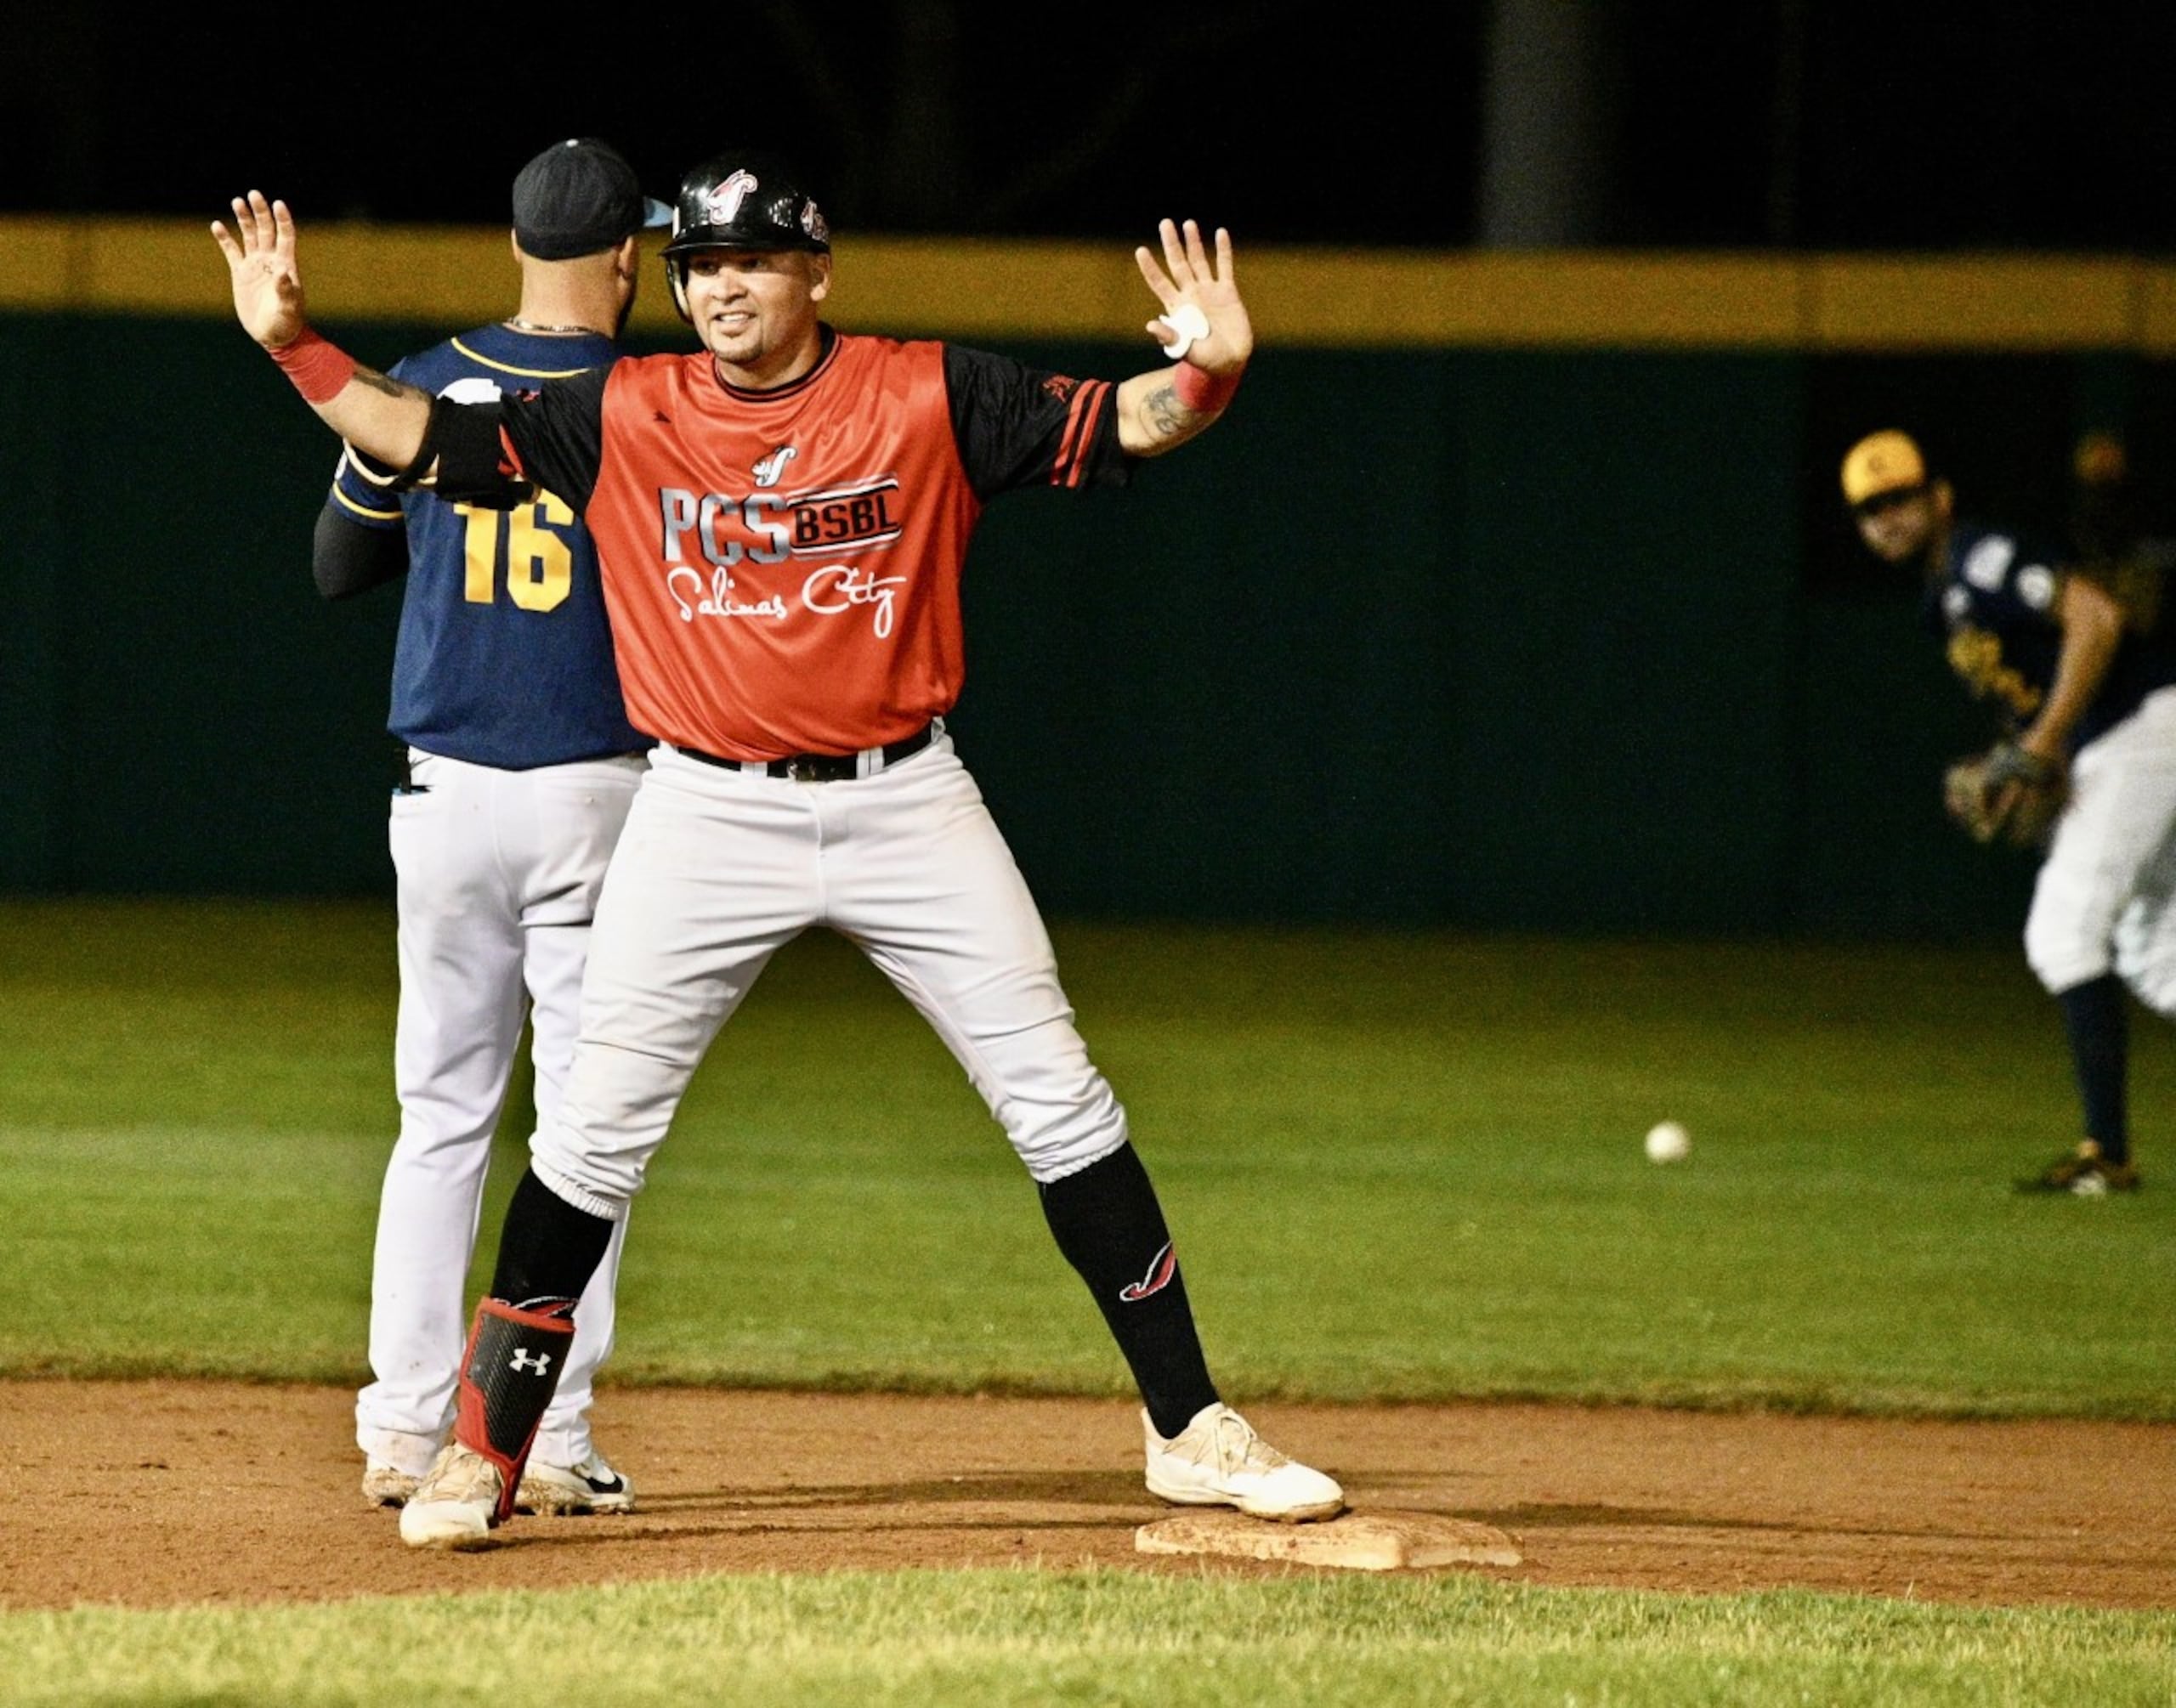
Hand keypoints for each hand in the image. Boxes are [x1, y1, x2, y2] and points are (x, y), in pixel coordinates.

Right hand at [211, 191, 307, 349]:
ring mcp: (255, 265)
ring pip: (249, 235)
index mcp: (286, 265)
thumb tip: (283, 272)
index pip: (286, 236)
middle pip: (266, 230)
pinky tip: (217, 225)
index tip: (278, 203)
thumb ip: (286, 291)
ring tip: (237, 201)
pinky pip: (231, 251)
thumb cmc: (286, 324)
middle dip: (260, 212)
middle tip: (253, 194)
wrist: (273, 336)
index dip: (282, 219)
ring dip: (244, 218)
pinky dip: (224, 238)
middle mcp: (271, 260)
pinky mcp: (241, 273)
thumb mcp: (288, 309)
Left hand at [1136, 219, 1251, 373]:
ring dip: (1194, 242)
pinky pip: (1225, 267)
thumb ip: (1170, 337)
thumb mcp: (1186, 350)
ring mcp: (1209, 291)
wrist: (1230, 363)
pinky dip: (1223, 250)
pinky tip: (1220, 233)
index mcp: (1177, 307)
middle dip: (1171, 244)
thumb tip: (1150, 326)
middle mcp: (1191, 295)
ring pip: (1199, 261)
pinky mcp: (1228, 292)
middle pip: (1178, 264)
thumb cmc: (1205, 361)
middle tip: (1165, 223)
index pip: (1160, 283)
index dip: (1150, 268)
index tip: (1140, 250)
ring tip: (1188, 223)